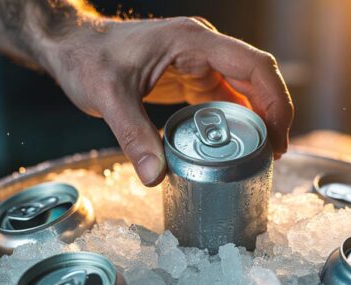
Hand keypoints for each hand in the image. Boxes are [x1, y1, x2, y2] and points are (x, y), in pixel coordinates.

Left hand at [34, 17, 293, 185]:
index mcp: (192, 42)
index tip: (278, 137)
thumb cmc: (87, 57)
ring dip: (257, 119)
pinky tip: (236, 145)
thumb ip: (133, 135)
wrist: (72, 47)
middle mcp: (203, 48)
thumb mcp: (107, 96)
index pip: (253, 66)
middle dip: (273, 114)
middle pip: (257, 77)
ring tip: (262, 155)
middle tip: (275, 154)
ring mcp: (198, 62)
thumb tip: (155, 177)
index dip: (275, 101)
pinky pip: (224, 98)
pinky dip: (235, 121)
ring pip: (244, 89)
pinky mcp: (189, 77)